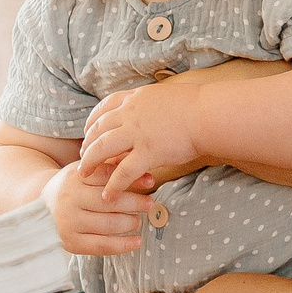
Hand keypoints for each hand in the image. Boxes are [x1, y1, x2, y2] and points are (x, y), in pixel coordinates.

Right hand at [46, 161, 153, 256]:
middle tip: (149, 204)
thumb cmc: (72, 190)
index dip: (131, 179)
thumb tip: (145, 174)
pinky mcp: (71, 242)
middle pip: (110, 201)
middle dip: (135, 203)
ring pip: (108, 224)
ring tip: (138, 221)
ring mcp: (69, 222)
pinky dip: (123, 245)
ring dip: (130, 223)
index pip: (107, 176)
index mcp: (74, 178)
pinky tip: (136, 241)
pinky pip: (102, 245)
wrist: (42, 212)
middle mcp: (69, 199)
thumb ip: (111, 169)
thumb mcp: (85, 174)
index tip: (150, 182)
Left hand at [78, 82, 202, 198]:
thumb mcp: (164, 97)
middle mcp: (131, 114)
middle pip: (98, 129)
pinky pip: (123, 171)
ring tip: (84, 175)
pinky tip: (107, 195)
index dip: (92, 121)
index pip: (104, 107)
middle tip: (82, 156)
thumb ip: (150, 105)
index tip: (87, 131)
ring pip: (102, 148)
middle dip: (87, 144)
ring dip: (90, 162)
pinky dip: (113, 185)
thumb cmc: (196, 106)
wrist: (209, 114)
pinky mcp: (148, 153)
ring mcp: (137, 133)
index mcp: (135, 99)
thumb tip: (147, 109)